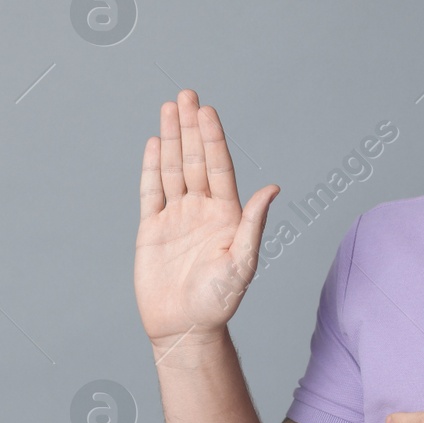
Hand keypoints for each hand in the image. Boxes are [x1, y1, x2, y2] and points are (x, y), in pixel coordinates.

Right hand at [134, 89, 279, 355]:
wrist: (184, 328)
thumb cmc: (218, 302)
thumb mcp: (242, 264)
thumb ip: (253, 225)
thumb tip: (271, 188)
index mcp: (225, 215)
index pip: (219, 167)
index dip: (213, 138)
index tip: (207, 111)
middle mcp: (201, 210)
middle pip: (196, 160)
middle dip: (191, 127)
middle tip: (187, 94)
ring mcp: (176, 218)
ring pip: (173, 169)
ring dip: (172, 138)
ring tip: (169, 108)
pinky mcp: (152, 230)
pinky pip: (151, 192)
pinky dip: (152, 168)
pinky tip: (155, 144)